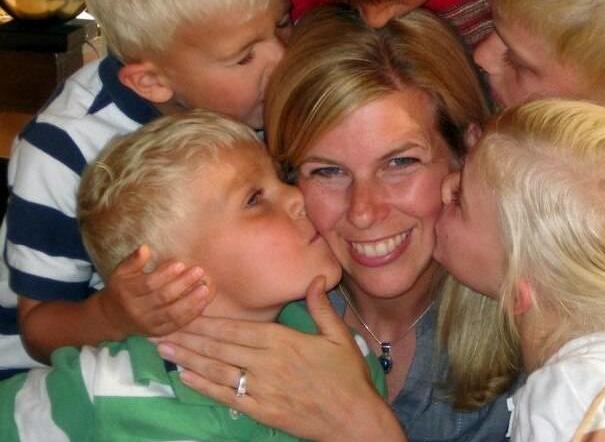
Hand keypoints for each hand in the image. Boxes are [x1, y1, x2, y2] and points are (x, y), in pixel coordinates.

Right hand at [97, 244, 211, 338]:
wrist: (112, 319)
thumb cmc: (121, 290)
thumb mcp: (121, 273)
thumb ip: (133, 260)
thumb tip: (145, 248)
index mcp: (127, 292)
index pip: (148, 284)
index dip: (165, 274)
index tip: (181, 264)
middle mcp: (137, 310)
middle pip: (162, 298)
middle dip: (182, 284)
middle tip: (199, 271)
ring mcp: (148, 323)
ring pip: (171, 313)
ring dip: (190, 301)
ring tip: (205, 288)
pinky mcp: (157, 332)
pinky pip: (176, 324)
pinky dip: (191, 314)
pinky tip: (203, 303)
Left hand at [156, 276, 406, 441]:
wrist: (354, 418)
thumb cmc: (347, 376)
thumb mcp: (339, 336)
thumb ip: (321, 307)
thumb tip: (316, 278)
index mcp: (283, 340)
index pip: (236, 328)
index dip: (207, 321)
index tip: (185, 312)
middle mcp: (266, 362)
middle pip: (219, 347)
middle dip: (188, 337)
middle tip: (160, 328)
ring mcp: (261, 388)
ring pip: (217, 370)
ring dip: (188, 359)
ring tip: (164, 349)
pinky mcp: (260, 411)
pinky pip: (226, 396)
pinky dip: (203, 387)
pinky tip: (186, 378)